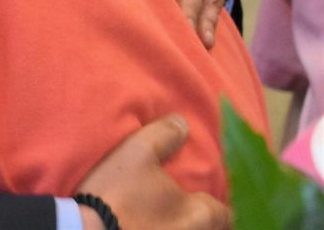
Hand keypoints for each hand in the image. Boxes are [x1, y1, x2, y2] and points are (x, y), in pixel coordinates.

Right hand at [76, 115, 229, 229]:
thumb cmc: (117, 194)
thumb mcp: (136, 153)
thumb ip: (164, 136)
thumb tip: (183, 123)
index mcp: (200, 215)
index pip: (225, 213)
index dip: (215, 204)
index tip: (201, 196)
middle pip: (211, 229)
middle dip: (201, 219)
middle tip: (181, 206)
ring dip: (182, 226)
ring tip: (164, 219)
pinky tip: (149, 226)